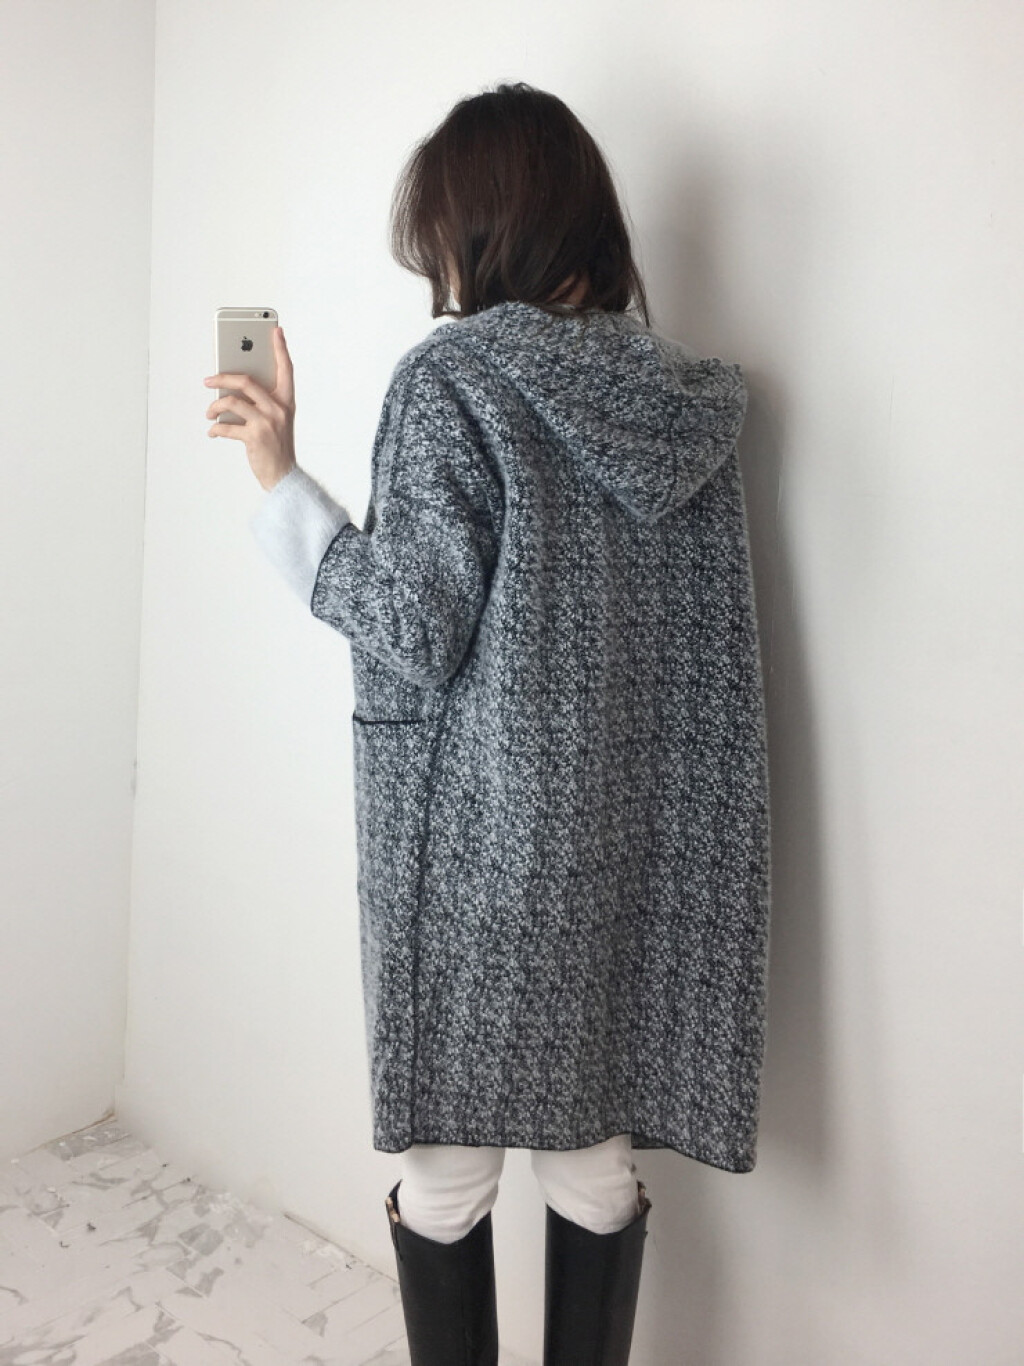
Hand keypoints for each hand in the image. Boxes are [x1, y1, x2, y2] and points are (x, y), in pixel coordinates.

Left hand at [204, 326, 295, 490]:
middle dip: (222, 378)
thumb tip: (231, 390)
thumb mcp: (277, 420)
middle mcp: (278, 409)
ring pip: (232, 402)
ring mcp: (267, 423)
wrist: (283, 476)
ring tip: (209, 413)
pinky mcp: (254, 437)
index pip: (286, 369)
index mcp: (286, 402)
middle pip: (246, 381)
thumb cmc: (277, 446)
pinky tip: (213, 431)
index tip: (275, 330)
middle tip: (208, 381)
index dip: (281, 349)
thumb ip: (262, 402)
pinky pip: (226, 426)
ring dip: (214, 407)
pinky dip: (215, 429)